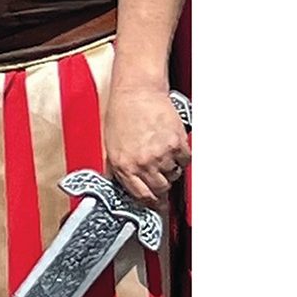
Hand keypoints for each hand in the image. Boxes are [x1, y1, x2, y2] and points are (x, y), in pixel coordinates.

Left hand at [104, 86, 188, 215]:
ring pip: (173, 175)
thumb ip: (118, 166)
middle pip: (160, 189)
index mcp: (123, 165)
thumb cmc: (121, 113)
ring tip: (164, 156)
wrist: (136, 92)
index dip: (150, 203)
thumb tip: (121, 182)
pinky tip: (173, 149)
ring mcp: (161, 154)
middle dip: (161, 188)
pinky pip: (185, 161)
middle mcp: (142, 162)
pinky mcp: (177, 143)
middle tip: (163, 182)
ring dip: (171, 170)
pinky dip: (182, 158)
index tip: (156, 205)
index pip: (140, 196)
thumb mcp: (110, 145)